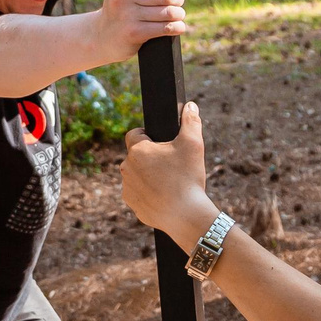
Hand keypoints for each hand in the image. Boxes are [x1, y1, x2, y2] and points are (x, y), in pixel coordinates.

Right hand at [96, 0, 186, 59]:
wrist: (102, 37)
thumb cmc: (122, 9)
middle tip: (178, 2)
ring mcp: (126, 15)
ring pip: (168, 12)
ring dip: (178, 14)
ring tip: (177, 15)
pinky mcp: (133, 33)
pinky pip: (165, 28)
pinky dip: (177, 27)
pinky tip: (178, 27)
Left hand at [122, 101, 219, 248]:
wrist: (186, 215)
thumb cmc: (188, 178)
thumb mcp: (193, 145)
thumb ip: (191, 121)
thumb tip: (190, 105)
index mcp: (138, 150)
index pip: (134, 134)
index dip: (147, 135)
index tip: (160, 143)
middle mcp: (127, 168)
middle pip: (136, 156)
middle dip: (150, 157)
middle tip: (170, 164)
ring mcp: (128, 188)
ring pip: (136, 175)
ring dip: (147, 175)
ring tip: (168, 182)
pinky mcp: (133, 205)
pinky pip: (138, 194)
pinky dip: (149, 194)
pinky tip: (164, 196)